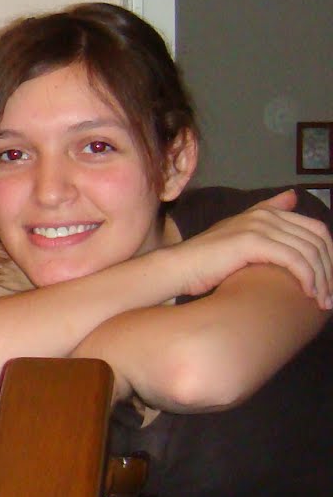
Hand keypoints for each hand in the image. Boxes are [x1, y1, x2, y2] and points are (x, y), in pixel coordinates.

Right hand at [167, 190, 332, 306]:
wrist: (179, 268)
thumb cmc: (208, 261)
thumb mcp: (240, 234)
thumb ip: (267, 215)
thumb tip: (293, 195)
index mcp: (265, 213)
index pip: (316, 230)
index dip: (330, 256)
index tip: (329, 281)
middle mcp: (265, 215)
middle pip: (318, 240)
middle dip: (330, 270)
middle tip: (329, 296)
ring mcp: (259, 226)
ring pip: (309, 252)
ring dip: (322, 279)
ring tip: (323, 301)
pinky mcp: (253, 242)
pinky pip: (294, 260)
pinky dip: (308, 279)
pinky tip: (308, 294)